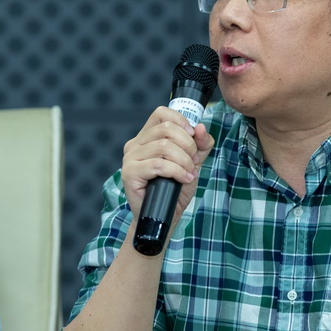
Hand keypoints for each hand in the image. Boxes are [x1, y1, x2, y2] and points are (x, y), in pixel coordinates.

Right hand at [121, 106, 213, 223]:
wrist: (163, 217)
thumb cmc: (174, 190)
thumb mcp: (193, 163)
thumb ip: (200, 145)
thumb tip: (201, 127)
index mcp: (146, 137)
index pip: (161, 113)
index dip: (181, 121)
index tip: (193, 137)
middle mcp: (135, 144)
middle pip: (166, 128)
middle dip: (187, 145)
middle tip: (193, 162)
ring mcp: (130, 158)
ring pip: (163, 146)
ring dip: (184, 160)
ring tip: (188, 173)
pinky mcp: (130, 173)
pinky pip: (158, 164)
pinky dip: (177, 171)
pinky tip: (183, 179)